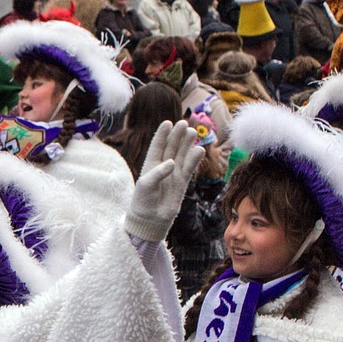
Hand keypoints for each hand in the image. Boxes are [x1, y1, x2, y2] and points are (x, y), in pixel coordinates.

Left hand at [124, 120, 204, 242]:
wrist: (151, 219)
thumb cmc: (143, 200)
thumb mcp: (146, 185)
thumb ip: (158, 172)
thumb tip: (172, 163)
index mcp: (151, 163)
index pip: (157, 145)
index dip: (162, 134)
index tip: (167, 123)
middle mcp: (164, 166)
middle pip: (172, 147)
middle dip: (177, 135)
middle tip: (184, 124)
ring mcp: (174, 173)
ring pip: (183, 155)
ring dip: (187, 144)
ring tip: (192, 133)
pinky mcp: (183, 182)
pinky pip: (190, 168)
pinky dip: (194, 159)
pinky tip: (199, 150)